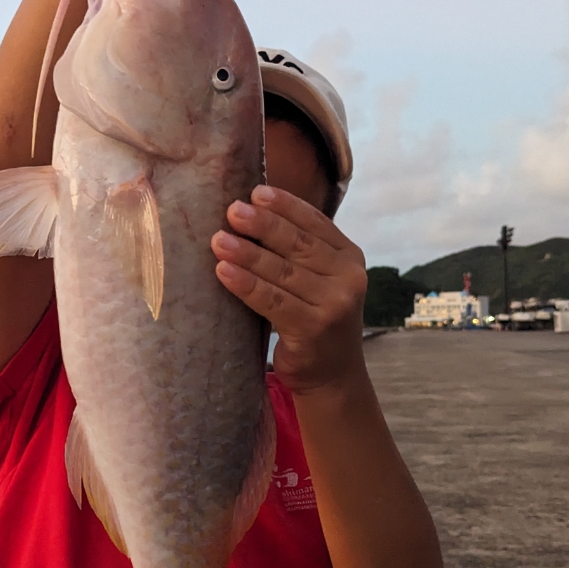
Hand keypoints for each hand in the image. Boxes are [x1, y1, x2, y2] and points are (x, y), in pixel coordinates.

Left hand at [211, 186, 368, 395]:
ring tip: (218, 240)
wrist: (332, 375)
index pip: (315, 223)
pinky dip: (245, 284)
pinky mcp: (313, 329)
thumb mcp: (317, 280)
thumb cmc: (314, 318)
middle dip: (262, 225)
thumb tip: (250, 211)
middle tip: (232, 211)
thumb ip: (298, 252)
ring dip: (247, 253)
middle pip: (298, 245)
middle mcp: (348, 278)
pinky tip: (223, 271)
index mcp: (349, 257)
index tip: (256, 192)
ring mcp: (334, 305)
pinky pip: (272, 301)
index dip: (286, 206)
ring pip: (282, 272)